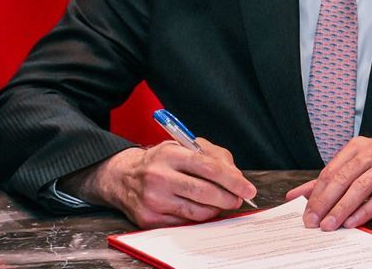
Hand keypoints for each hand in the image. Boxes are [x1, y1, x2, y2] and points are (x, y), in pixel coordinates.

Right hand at [63, 139, 255, 227]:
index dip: (233, 180)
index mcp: (171, 154)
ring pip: (197, 212)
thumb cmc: (162, 160)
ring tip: (223, 204)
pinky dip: (199, 218)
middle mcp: (159, 177)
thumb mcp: (185, 147)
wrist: (123, 177)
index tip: (248, 188)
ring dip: (216, 210)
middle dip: (229, 198)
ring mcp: (153, 200)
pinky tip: (203, 210)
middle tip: (239, 199)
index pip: (209, 168)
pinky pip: (184, 223)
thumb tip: (236, 177)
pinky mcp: (149, 219)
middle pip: (205, 192)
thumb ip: (214, 156)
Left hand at [285, 137, 371, 230]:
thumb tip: (294, 196)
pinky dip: (366, 210)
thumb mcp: (357, 169)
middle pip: (344, 178)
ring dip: (343, 208)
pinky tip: (354, 222)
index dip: (316, 194)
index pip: (331, 171)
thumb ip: (327, 182)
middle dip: (326, 202)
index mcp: (358, 146)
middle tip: (314, 222)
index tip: (307, 215)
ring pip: (361, 187)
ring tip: (331, 225)